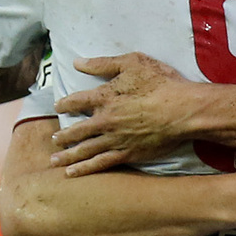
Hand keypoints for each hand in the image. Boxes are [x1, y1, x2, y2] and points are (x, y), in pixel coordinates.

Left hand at [52, 52, 192, 174]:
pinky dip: (85, 168)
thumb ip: (104, 63)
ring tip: (54, 160)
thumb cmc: (161, 83)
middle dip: (63, 135)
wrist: (182, 110)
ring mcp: (115, 139)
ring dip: (67, 155)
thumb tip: (78, 62)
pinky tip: (73, 173)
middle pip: (77, 129)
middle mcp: (105, 120)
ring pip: (84, 149)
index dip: (65, 104)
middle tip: (53, 139)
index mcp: (105, 96)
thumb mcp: (133, 63)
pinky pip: (100, 163)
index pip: (77, 101)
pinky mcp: (127, 153)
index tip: (58, 107)